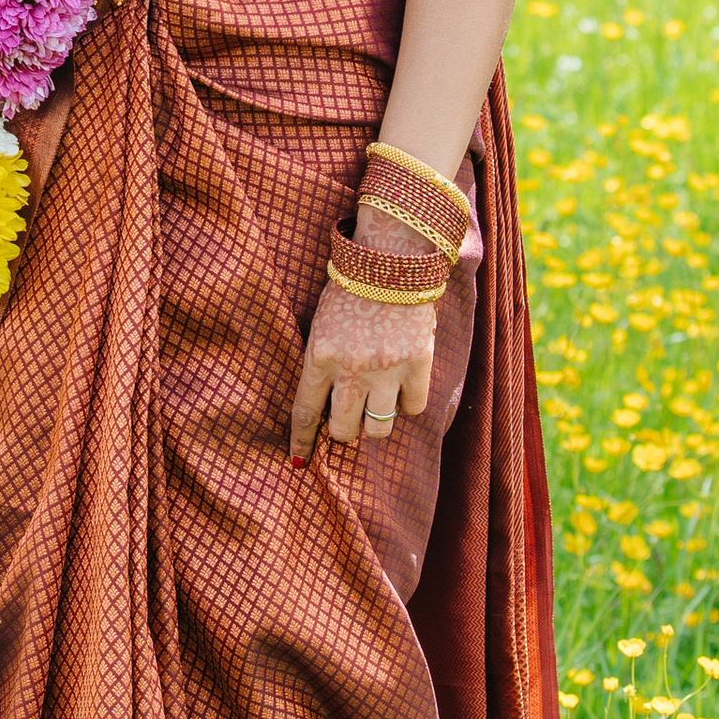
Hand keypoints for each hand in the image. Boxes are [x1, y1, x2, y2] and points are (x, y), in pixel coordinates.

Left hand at [290, 281, 436, 460]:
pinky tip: (402, 385)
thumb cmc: (351, 289)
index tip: (299, 459)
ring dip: (374, 421)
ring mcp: (387, 368)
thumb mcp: (322, 325)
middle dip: (343, 429)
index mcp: (320, 356)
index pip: (305, 413)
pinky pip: (412, 408)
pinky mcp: (418, 363)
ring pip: (379, 428)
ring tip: (375, 402)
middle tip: (348, 413)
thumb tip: (321, 410)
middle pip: (344, 431)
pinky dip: (406, 402)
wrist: (392, 259)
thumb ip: (320, 364)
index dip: (302, 442)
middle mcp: (352, 368)